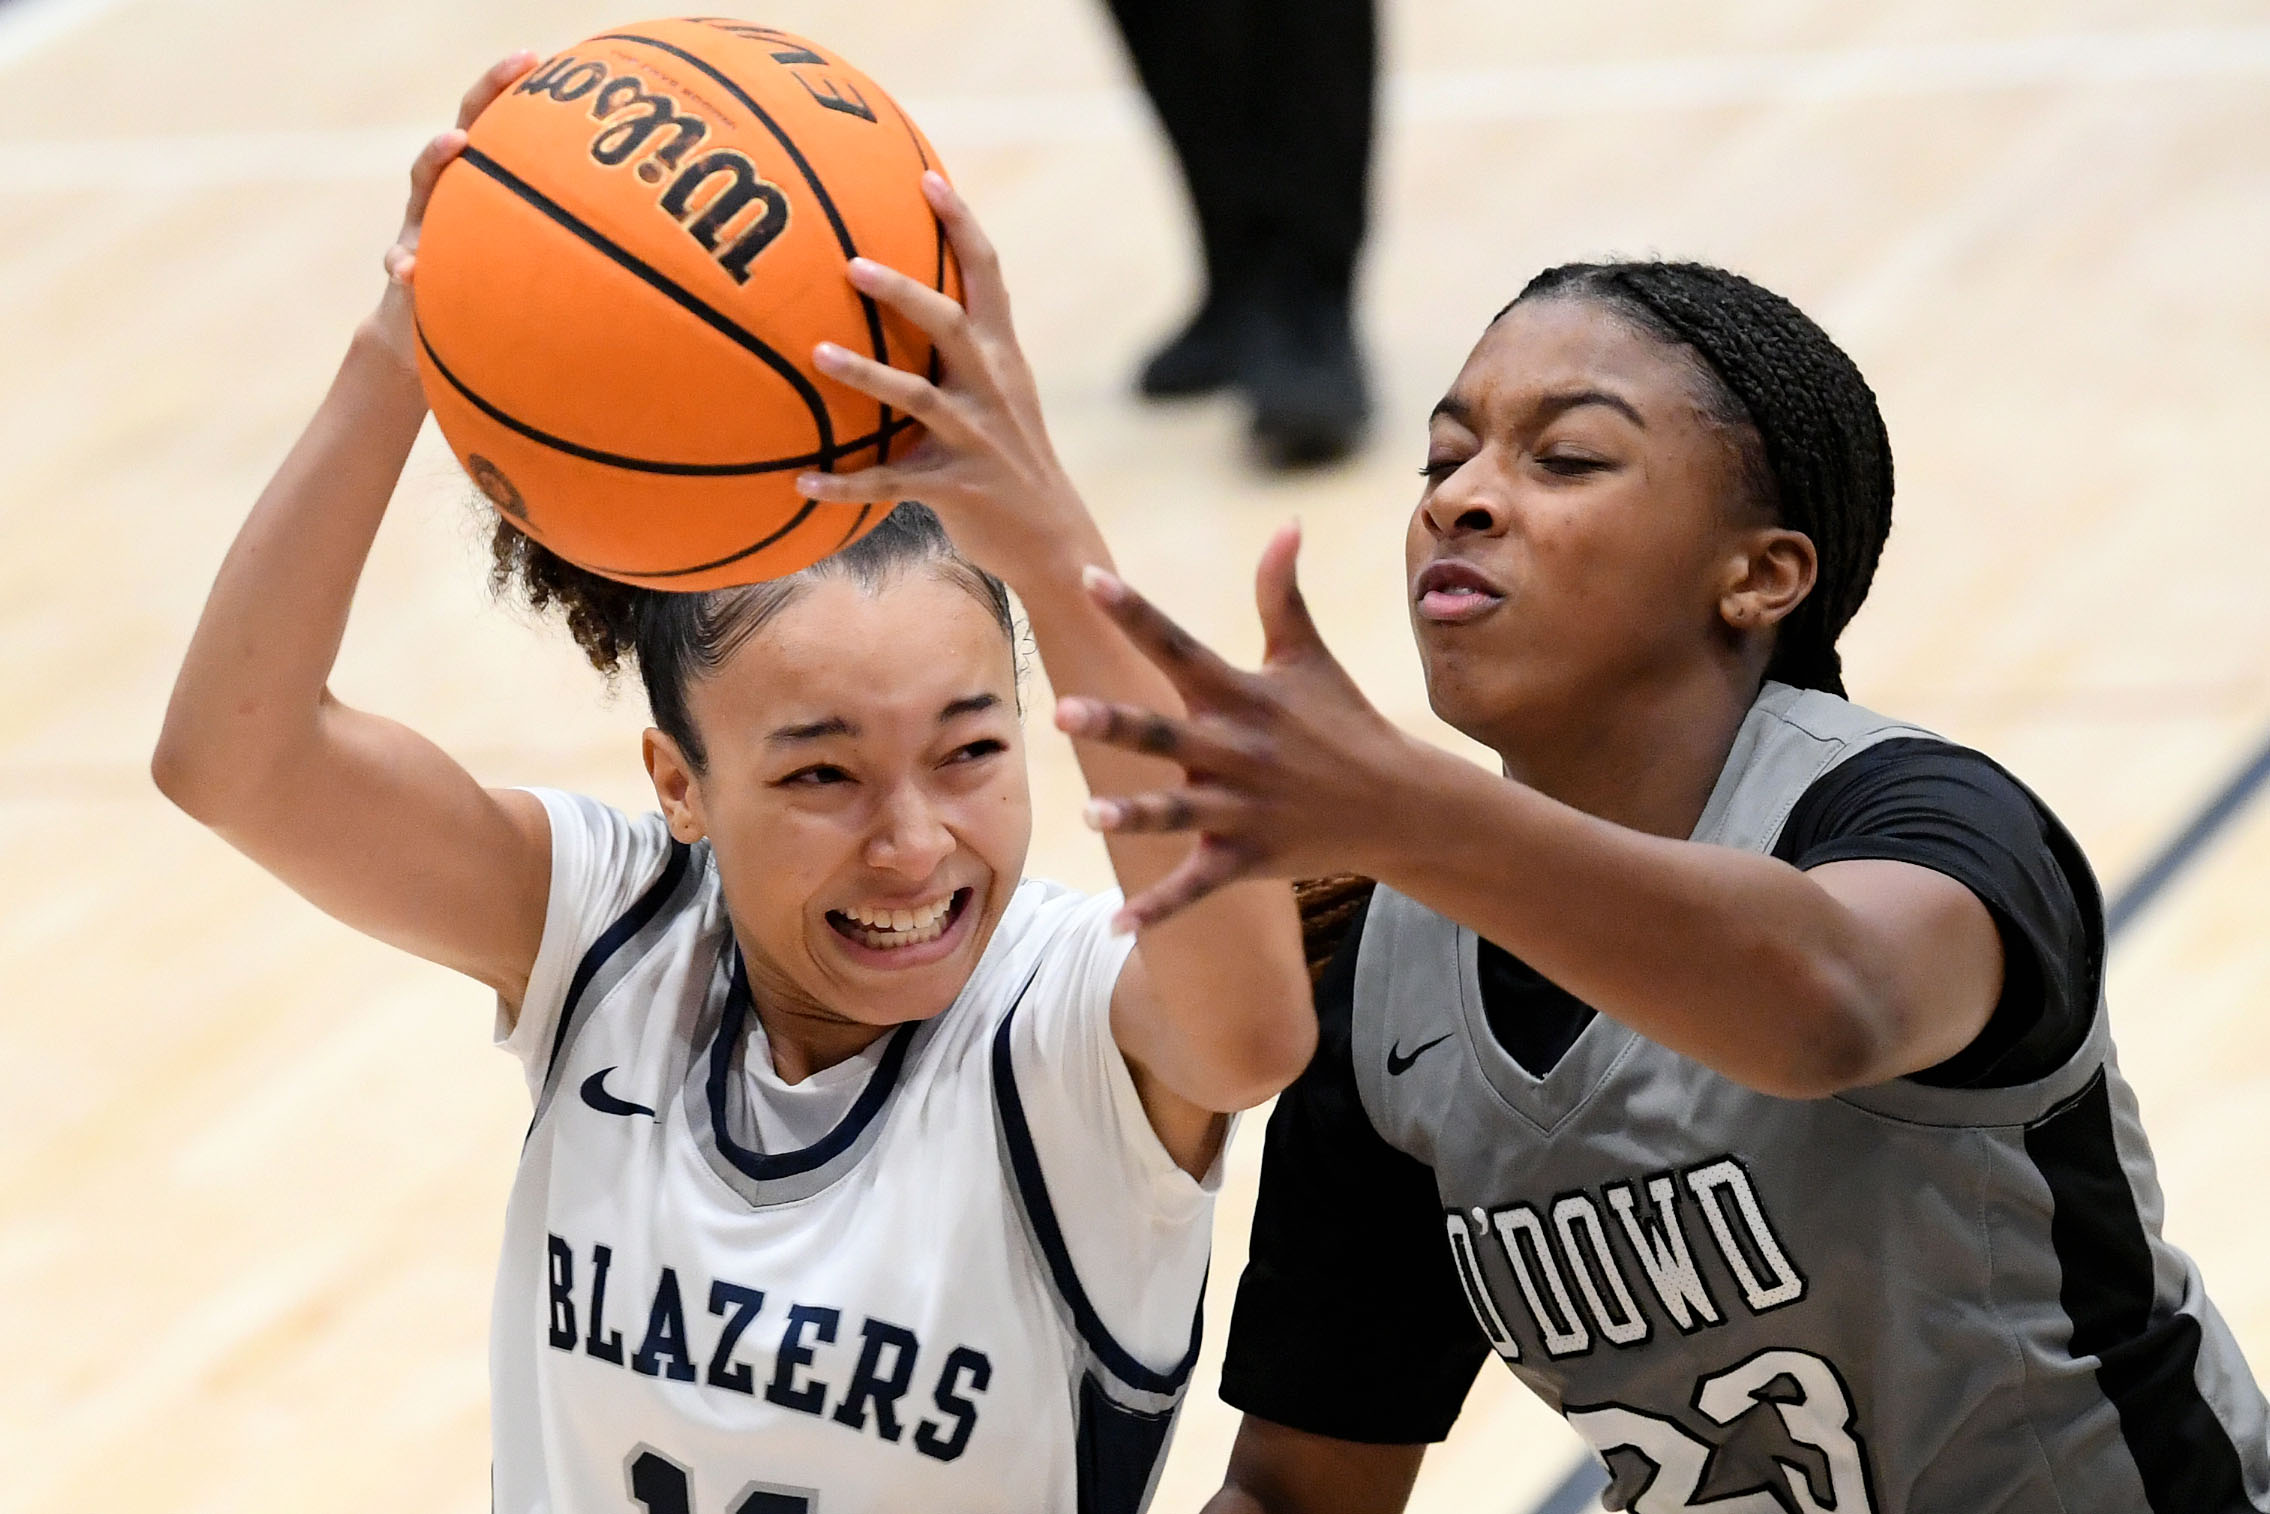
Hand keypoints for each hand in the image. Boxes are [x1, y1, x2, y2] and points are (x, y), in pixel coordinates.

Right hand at [366, 51, 536, 373]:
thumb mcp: (532, 262)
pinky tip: (407, 269)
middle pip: (468, 130)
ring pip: (425, 184)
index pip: (503, 126)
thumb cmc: (500, 292)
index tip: (548, 60)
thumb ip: (564, 243)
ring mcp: (422, 226)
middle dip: (488, 94)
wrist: (435, 336)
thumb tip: (636, 233)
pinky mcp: (405, 267)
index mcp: (485, 187)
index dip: (519, 90)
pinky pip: (398, 261)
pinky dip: (401, 262)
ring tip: (454, 142)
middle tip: (517, 63)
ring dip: (436, 158)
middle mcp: (451, 195)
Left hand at [795, 174, 1083, 585]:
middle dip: (904, 292)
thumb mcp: (1000, 396)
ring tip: (817, 354)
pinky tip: (802, 481)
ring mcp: (974, 439)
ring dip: (865, 375)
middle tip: (852, 263)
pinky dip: (844, 485)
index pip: (987, 275)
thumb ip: (961, 351)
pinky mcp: (955, 489)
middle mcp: (992, 389)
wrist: (1052, 539)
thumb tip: (903, 298)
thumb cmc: (1010, 459)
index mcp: (1002, 357)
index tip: (927, 176)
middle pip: (949, 325)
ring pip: (916, 397)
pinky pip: (890, 484)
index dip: (961, 223)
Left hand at [1055, 523, 1419, 928]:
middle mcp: (1235, 750)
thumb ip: (1282, 592)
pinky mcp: (1247, 857)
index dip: (1133, 609)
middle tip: (1063, 711)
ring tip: (1092, 817)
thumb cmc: (1342, 719)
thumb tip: (1286, 522)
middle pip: (1166, 735)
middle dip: (1116, 724)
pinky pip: (1197, 886)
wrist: (1397, 802)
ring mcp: (1241, 808)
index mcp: (1241, 695)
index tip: (1087, 577)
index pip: (1177, 644)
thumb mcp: (1308, 655)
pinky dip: (1160, 908)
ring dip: (1137, 817)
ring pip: (1179, 813)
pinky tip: (1118, 925)